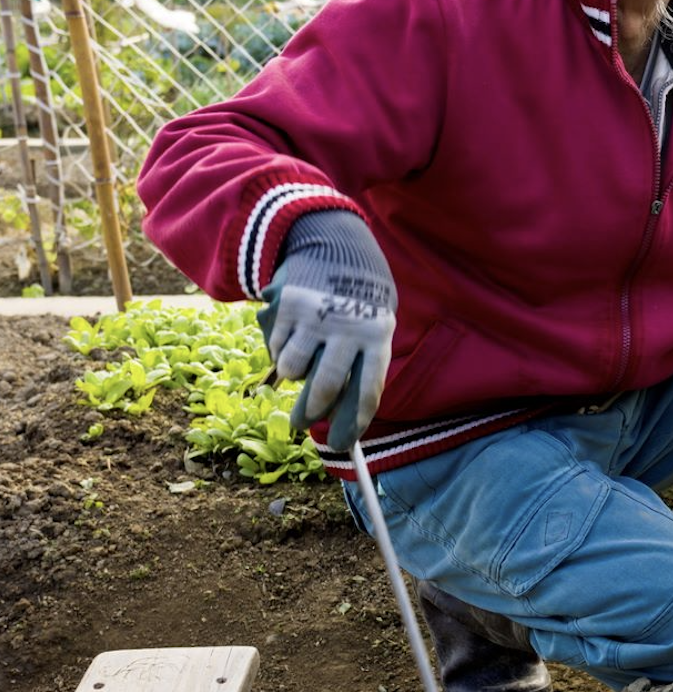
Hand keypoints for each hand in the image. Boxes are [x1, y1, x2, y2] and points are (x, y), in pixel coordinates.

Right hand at [256, 210, 396, 447]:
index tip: (341, 445)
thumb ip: (358, 366)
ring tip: (301, 365)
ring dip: (294, 375)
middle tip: (301, 424)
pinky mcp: (287, 309)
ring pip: (294, 369)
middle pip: (325, 387)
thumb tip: (337, 418)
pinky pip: (277, 348)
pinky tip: (293, 337)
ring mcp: (315, 319)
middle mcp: (347, 329)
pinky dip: (281, 352)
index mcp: (377, 337)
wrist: (337, 246)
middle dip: (311, 412)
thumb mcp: (373, 327)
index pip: (367, 391)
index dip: (352, 423)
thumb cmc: (359, 301)